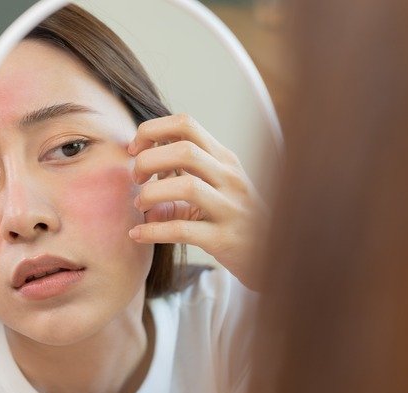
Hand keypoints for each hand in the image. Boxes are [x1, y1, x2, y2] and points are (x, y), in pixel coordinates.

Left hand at [127, 114, 266, 290]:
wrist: (272, 254)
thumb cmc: (234, 217)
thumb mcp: (213, 188)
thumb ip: (180, 175)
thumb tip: (141, 170)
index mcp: (224, 159)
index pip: (186, 124)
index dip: (152, 131)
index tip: (134, 149)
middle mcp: (230, 178)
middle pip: (184, 150)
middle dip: (149, 160)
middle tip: (136, 179)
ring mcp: (230, 208)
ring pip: (186, 186)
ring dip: (151, 194)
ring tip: (139, 205)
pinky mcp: (224, 239)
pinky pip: (183, 230)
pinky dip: (153, 231)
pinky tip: (138, 234)